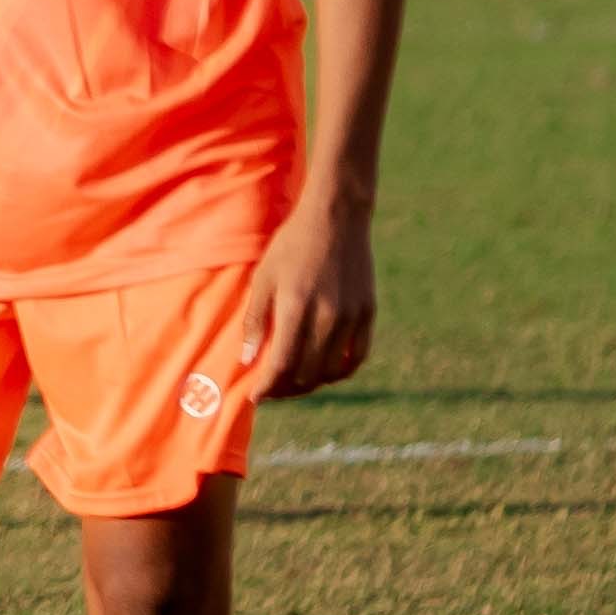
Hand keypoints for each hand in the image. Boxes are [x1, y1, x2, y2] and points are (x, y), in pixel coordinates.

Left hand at [228, 194, 375, 407]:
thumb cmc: (291, 246)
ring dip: (311, 383)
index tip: (255, 396)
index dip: (267, 386)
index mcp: (296, 307)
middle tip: (271, 389)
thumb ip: (255, 321)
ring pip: (332, 371)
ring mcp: (352, 317)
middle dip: (285, 389)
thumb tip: (247, 360)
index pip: (281, 364)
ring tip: (294, 382)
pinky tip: (324, 371)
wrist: (335, 219)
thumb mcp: (263, 279)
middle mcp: (327, 316)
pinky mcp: (368, 313)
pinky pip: (357, 357)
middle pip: (306, 373)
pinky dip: (339, 371)